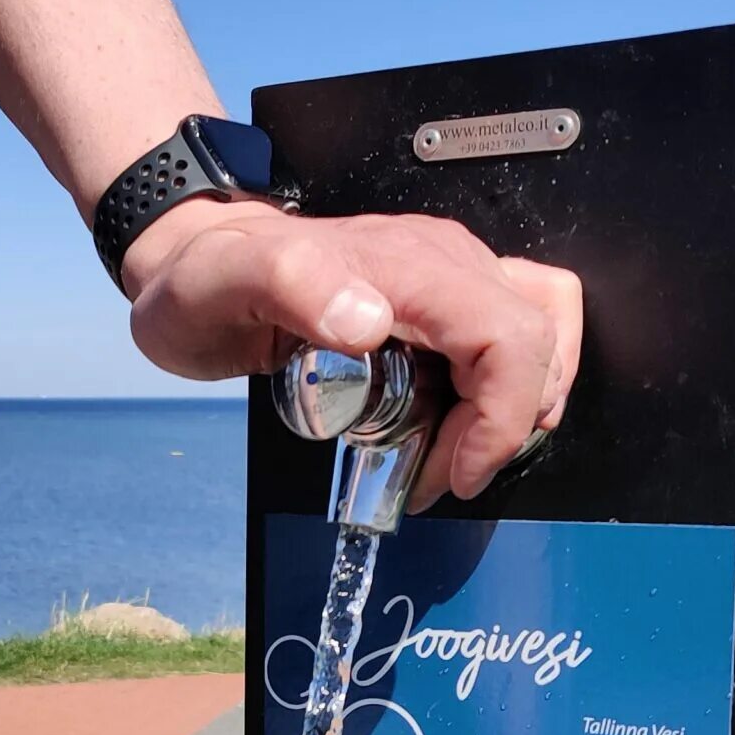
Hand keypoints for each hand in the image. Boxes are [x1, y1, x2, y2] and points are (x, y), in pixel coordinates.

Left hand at [122, 199, 583, 506]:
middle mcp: (446, 262)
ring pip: (541, 335)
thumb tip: (371, 320)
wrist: (194, 259)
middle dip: (506, 426)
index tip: (455, 473)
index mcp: (411, 264)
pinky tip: (454, 423)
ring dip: (513, 408)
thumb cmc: (208, 280)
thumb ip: (294, 286)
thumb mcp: (228, 282)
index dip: (503, 417)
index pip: (510, 338)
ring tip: (449, 453)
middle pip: (538, 342)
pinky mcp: (443, 298)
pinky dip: (504, 390)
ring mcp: (450, 277)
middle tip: (440, 474)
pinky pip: (511, 337)